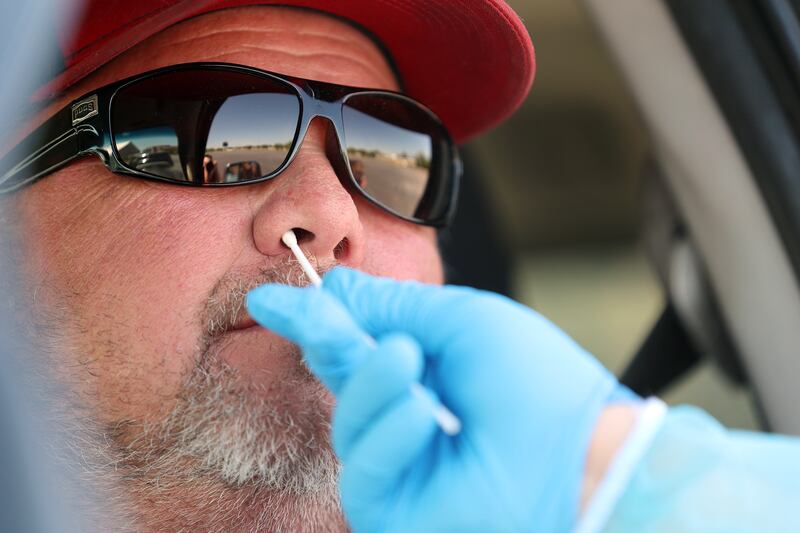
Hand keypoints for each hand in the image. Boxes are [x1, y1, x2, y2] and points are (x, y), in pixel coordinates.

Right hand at [246, 267, 628, 531]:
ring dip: (372, 384)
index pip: (354, 343)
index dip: (312, 320)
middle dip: (327, 341)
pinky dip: (389, 435)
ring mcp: (401, 462)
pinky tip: (422, 412)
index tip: (269, 296)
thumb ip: (392, 306)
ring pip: (347, 421)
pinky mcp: (397, 507)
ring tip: (410, 362)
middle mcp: (405, 414)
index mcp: (422, 368)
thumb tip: (333, 286)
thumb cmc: (538, 383)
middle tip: (317, 313)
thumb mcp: (462, 322)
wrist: (585, 454)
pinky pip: (364, 472)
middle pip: (339, 377)